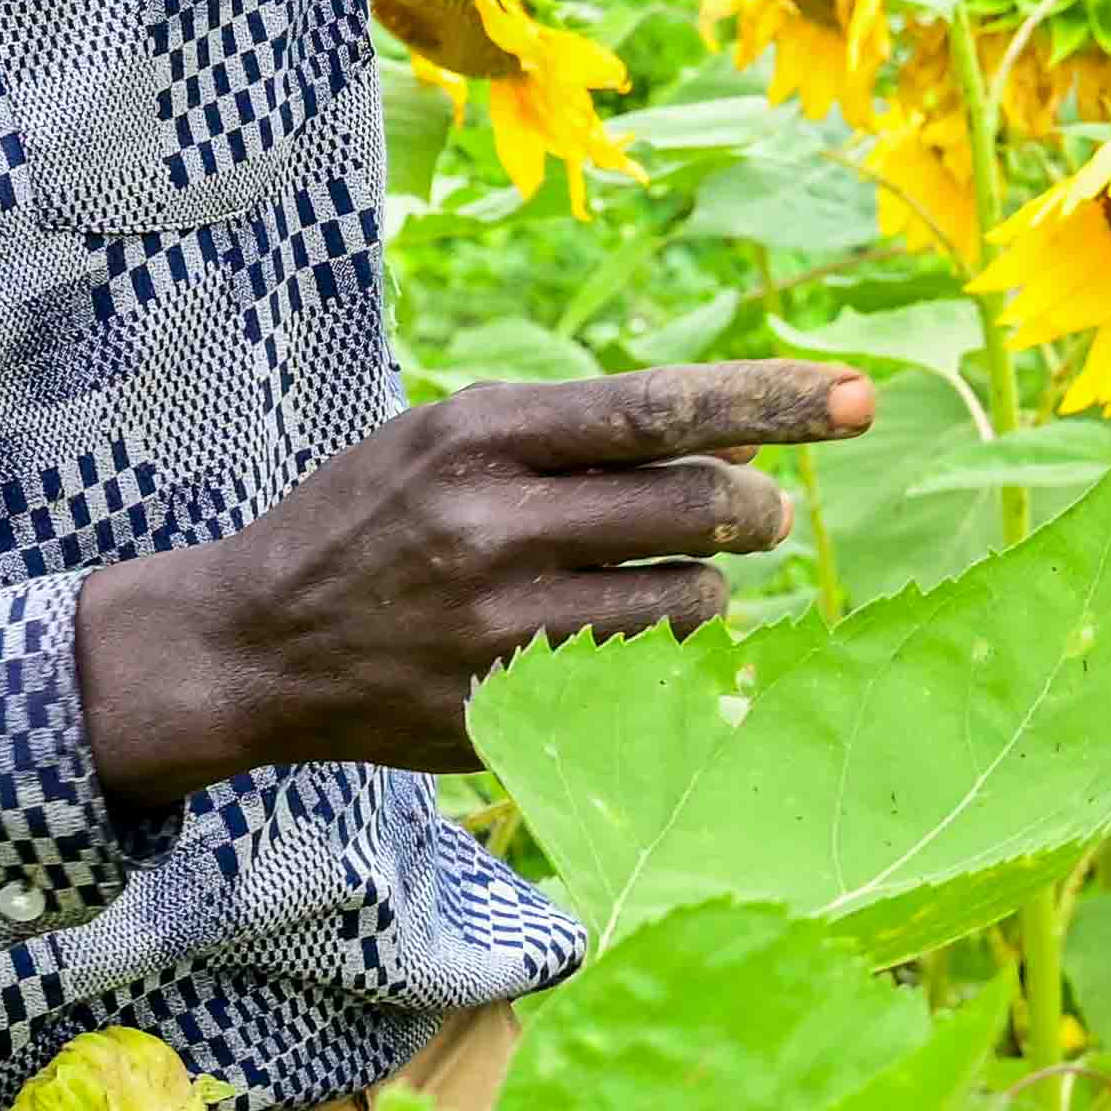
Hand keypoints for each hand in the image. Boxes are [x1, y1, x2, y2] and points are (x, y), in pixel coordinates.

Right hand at [71, 362, 877, 809]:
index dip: (769, 402)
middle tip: (766, 514)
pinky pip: (640, 680)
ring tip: (660, 578)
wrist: (253, 644)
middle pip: (692, 507)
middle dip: (757, 510)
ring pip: (684, 602)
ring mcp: (498, 628)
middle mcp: (490, 525)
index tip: (856, 399)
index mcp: (476, 435)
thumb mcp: (449, 441)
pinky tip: (610, 639)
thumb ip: (581, 440)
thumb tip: (739, 449)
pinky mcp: (506, 711)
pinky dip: (654, 655)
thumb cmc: (368, 521)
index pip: (657, 410)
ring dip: (702, 587)